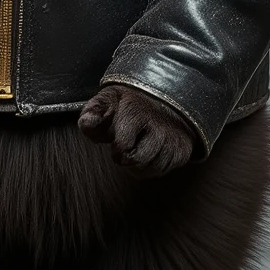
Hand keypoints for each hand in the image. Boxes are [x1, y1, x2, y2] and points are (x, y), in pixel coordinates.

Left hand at [78, 82, 198, 175]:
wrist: (164, 99)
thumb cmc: (129, 104)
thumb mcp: (108, 100)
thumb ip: (93, 111)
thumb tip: (86, 123)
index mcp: (136, 110)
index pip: (123, 145)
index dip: (118, 145)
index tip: (117, 136)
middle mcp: (158, 125)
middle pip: (136, 160)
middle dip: (126, 155)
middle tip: (128, 142)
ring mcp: (172, 138)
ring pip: (149, 168)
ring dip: (138, 163)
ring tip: (138, 146)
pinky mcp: (182, 150)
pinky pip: (162, 170)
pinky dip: (152, 166)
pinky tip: (150, 151)